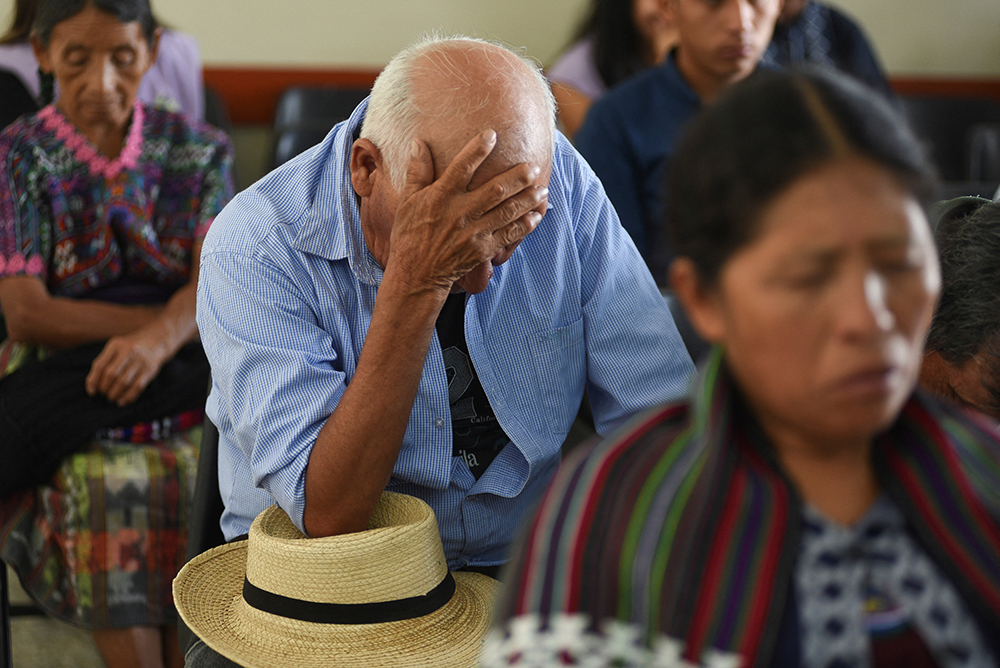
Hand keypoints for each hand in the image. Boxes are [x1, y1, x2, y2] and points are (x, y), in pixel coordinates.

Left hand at [85, 329, 170, 405]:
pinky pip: (137, 386)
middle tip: (104, 394)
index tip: (92, 391)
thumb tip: (91, 385)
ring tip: (112, 397)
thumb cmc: (130, 348)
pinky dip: (128, 397)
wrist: (157, 341)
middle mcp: (128, 351)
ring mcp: (140, 360)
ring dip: (115, 394)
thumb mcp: (116, 348)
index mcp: (116, 345)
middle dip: (104, 388)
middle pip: (111, 374)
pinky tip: (122, 401)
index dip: (93, 381)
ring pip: (123, 382)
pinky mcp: (150, 370)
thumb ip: (103, 362)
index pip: (99, 365)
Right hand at [386, 129, 547, 292]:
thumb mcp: (408, 200)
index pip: (462, 167)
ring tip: (542, 188)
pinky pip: (509, 235)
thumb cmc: (410, 234)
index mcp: (441, 197)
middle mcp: (460, 213)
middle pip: (495, 190)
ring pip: (507, 212)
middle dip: (517, 177)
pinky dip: (525, 225)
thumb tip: (419, 141)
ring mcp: (473, 233)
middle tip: (533, 166)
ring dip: (527, 199)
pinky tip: (536, 215)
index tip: (492, 134)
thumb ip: (417, 170)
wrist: (416, 274)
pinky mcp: (482, 249)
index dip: (477, 150)